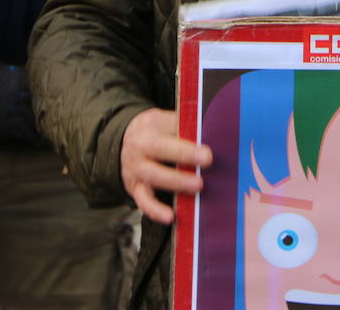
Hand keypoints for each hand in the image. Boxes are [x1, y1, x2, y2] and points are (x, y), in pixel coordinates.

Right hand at [120, 108, 212, 224]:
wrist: (124, 141)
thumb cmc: (156, 132)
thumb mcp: (166, 122)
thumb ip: (186, 128)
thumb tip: (215, 135)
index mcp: (152, 125)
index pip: (171, 126)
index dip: (190, 134)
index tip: (207, 140)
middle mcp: (140, 146)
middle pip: (159, 148)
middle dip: (184, 154)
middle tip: (207, 159)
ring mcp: (136, 168)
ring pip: (153, 175)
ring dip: (176, 182)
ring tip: (197, 186)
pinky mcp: (134, 188)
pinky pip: (143, 201)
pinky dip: (155, 210)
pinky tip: (169, 216)